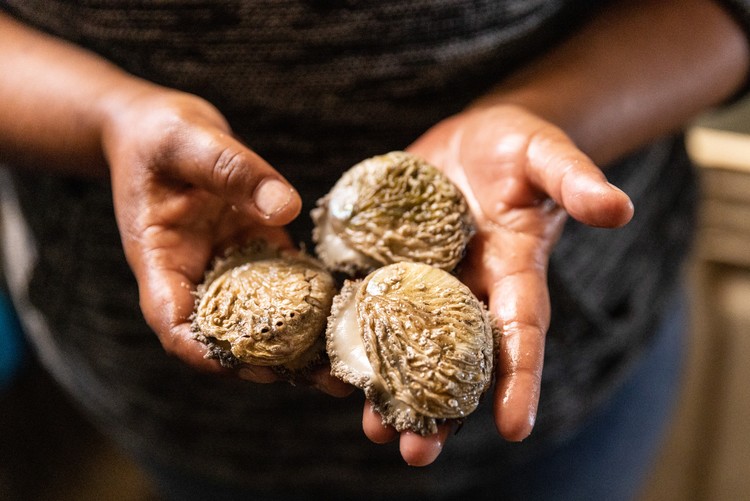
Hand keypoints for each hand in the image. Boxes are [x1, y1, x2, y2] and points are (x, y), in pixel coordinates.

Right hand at [100, 86, 348, 394]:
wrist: (163, 127)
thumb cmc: (159, 135)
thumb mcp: (188, 141)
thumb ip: (231, 170)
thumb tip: (285, 208)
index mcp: (161, 260)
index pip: (175, 323)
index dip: (209, 352)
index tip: (253, 365)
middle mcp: (196, 275)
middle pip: (229, 335)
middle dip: (275, 362)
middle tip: (327, 379)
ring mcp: (230, 266)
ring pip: (263, 319)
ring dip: (302, 345)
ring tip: (349, 366)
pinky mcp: (258, 250)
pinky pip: (286, 284)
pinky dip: (313, 304)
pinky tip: (350, 314)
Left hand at [362, 104, 633, 464]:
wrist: (472, 139)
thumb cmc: (518, 147)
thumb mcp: (547, 154)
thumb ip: (576, 180)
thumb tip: (619, 208)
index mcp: (514, 272)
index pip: (521, 332)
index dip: (519, 379)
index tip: (515, 428)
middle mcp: (469, 289)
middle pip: (457, 359)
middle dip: (441, 410)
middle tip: (417, 455)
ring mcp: (425, 281)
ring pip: (409, 346)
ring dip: (392, 390)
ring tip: (374, 431)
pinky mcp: (388, 263)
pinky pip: (369, 305)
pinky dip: (353, 337)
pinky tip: (333, 369)